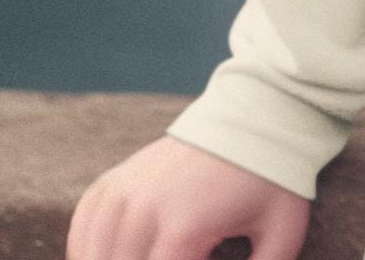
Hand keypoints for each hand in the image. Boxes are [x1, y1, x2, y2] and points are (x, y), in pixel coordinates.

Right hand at [67, 133, 311, 259]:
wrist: (251, 117)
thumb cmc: (270, 182)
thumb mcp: (282, 233)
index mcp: (183, 227)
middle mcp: (142, 209)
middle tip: (180, 259)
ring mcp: (122, 192)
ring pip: (93, 256)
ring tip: (150, 256)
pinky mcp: (112, 182)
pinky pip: (82, 230)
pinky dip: (86, 253)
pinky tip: (102, 258)